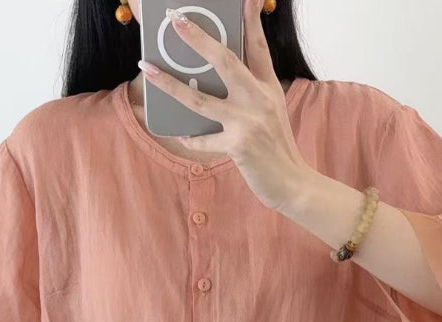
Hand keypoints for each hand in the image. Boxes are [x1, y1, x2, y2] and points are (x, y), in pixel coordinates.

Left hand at [137, 0, 312, 210]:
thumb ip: (251, 94)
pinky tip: (178, 133)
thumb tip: (214, 82)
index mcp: (268, 88)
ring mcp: (248, 122)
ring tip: (148, 69)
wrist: (293, 183)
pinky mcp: (239, 146)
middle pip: (224, 61)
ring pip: (200, 99)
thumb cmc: (277, 149)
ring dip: (169, 84)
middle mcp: (259, 99)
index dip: (250, 19)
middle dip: (197, 39)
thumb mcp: (271, 113)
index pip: (258, 46)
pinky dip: (189, 138)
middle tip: (176, 20)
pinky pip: (203, 140)